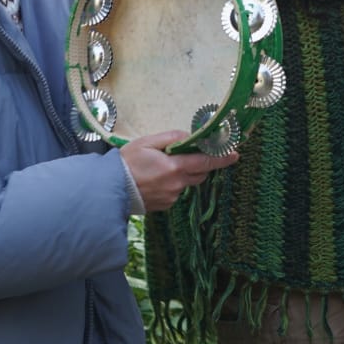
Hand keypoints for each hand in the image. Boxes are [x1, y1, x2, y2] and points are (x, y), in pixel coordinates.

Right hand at [118, 129, 240, 212]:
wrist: (108, 190)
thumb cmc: (126, 163)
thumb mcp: (147, 142)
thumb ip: (171, 138)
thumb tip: (188, 137)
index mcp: (174, 167)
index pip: (205, 162)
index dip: (222, 158)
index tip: (235, 154)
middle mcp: (176, 185)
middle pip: (199, 173)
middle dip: (199, 164)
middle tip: (187, 155)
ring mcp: (171, 197)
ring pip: (187, 183)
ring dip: (183, 174)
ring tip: (161, 168)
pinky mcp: (165, 206)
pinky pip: (176, 192)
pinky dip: (172, 184)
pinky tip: (155, 180)